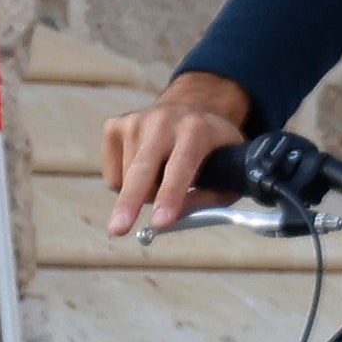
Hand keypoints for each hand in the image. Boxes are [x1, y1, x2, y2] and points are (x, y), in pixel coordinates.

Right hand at [99, 71, 254, 236]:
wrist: (191, 111)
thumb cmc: (214, 151)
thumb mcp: (229, 172)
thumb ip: (207, 199)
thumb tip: (173, 221)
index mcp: (198, 129)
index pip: (181, 167)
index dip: (171, 196)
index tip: (160, 222)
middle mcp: (163, 120)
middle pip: (142, 169)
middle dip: (130, 201)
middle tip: (118, 229)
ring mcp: (135, 121)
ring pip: (127, 180)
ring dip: (144, 194)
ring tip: (164, 179)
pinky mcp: (113, 126)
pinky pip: (112, 175)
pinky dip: (127, 185)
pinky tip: (146, 169)